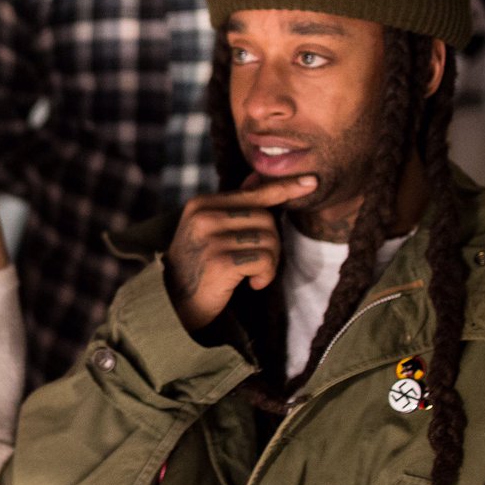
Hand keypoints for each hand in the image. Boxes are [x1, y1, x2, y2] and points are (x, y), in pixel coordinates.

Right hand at [165, 176, 316, 331]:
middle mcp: (204, 217)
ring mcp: (211, 239)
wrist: (173, 306)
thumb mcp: (209, 231)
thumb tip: (257, 177)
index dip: (284, 188)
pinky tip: (252, 285)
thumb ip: (234, 206)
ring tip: (252, 276)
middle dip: (271, 243)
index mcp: (201, 204)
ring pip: (269, 239)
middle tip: (256, 265)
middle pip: (266, 218)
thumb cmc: (197, 268)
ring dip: (269, 262)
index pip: (253, 194)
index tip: (311, 182)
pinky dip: (265, 276)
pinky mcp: (221, 262)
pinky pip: (264, 260)